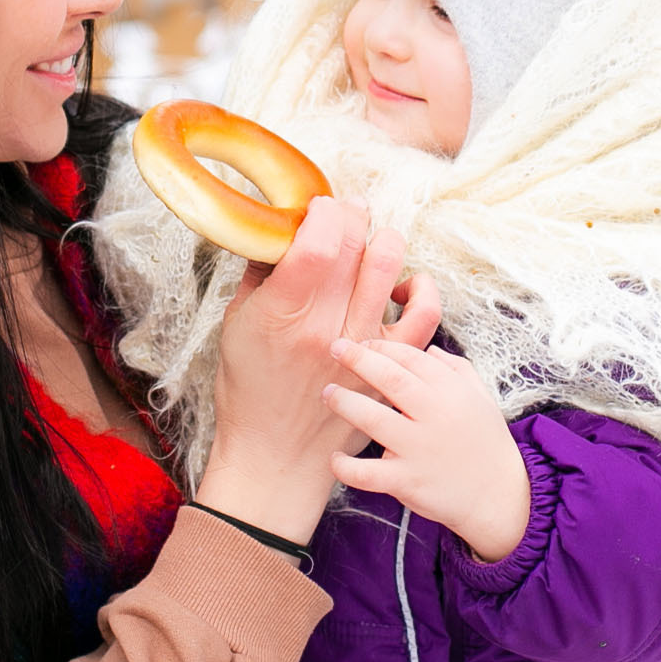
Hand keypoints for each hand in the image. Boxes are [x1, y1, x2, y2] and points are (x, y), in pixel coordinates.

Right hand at [199, 199, 440, 546]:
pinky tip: (401, 285)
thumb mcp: (235, 327)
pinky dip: (419, 288)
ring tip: (369, 239)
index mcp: (282, 314)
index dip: (324, 210)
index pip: (318, 241)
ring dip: (381, 239)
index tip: (317, 204)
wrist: (275, 456)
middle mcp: (326, 327)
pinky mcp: (392, 367)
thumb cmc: (248, 392)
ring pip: (389, 266)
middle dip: (351, 213)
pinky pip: (424, 314)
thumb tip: (278, 232)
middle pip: (354, 244)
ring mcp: (364, 346)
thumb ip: (260, 276)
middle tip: (343, 211)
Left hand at [323, 338, 530, 560]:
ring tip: (328, 392)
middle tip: (335, 348)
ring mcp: (419, 449)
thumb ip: (457, 370)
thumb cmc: (487, 445)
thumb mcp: (482, 400)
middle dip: (358, 359)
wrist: (501, 498)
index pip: (411, 358)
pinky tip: (335, 458)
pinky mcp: (407, 481)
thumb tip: (428, 349)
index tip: (362, 342)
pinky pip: (368, 473)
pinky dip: (346, 467)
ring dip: (345, 402)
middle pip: (390, 379)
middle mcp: (435, 416)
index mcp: (453, 393)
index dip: (383, 346)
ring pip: (372, 419)